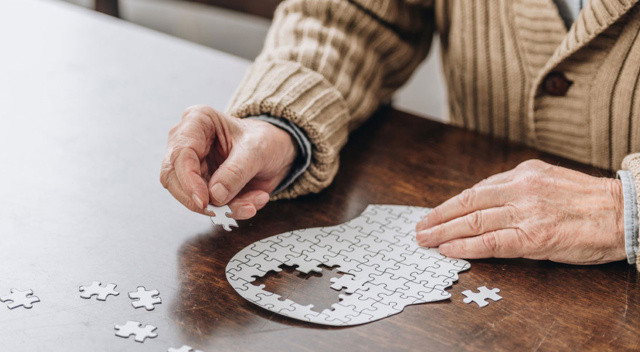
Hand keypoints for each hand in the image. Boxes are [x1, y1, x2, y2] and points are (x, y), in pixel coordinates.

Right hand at [160, 105, 296, 218]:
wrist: (276, 151)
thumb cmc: (265, 139)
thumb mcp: (257, 150)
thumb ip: (236, 171)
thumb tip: (215, 194)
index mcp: (197, 121)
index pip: (180, 154)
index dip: (188, 181)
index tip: (204, 201)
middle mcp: (188, 142)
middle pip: (173, 178)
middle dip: (199, 200)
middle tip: (223, 211)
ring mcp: (192, 166)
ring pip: (190, 196)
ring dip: (221, 208)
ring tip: (251, 205)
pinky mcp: (201, 185)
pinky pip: (208, 206)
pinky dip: (230, 210)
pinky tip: (252, 203)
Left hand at [416, 159, 625, 264]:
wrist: (625, 213)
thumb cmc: (588, 201)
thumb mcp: (549, 180)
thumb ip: (517, 188)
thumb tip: (485, 202)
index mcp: (523, 173)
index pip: (476, 190)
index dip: (450, 204)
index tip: (434, 213)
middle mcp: (520, 189)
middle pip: (467, 203)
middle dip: (438, 217)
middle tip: (420, 228)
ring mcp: (526, 212)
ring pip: (473, 221)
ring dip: (444, 232)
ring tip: (426, 240)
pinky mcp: (534, 237)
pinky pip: (491, 242)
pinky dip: (466, 246)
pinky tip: (449, 250)